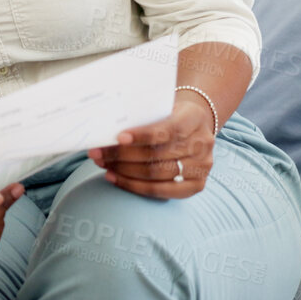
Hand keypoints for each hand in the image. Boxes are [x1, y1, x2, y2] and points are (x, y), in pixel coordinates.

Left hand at [89, 94, 216, 199]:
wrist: (196, 125)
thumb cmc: (170, 115)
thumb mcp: (163, 107)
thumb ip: (143, 117)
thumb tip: (106, 130)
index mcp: (194, 118)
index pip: (167, 130)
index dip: (142, 135)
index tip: (118, 137)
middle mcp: (202, 143)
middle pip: (157, 155)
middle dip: (122, 156)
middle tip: (98, 153)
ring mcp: (202, 167)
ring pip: (156, 174)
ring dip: (124, 171)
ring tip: (104, 165)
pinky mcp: (197, 185)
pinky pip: (160, 191)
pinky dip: (134, 186)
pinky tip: (116, 178)